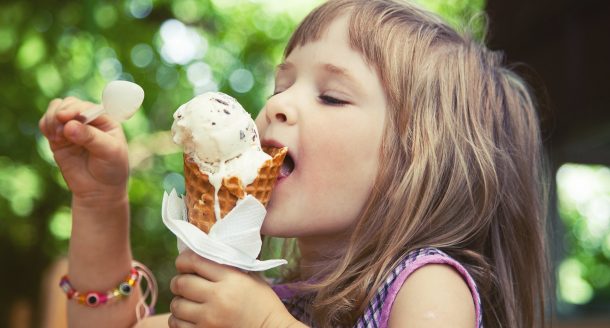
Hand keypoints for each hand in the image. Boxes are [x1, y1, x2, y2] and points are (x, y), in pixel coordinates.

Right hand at [39, 97, 128, 202]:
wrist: (100, 190)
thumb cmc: (111, 169)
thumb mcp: (109, 152)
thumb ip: (91, 138)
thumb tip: (69, 126)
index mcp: (106, 119)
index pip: (89, 106)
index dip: (76, 109)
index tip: (65, 117)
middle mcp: (89, 119)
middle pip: (70, 104)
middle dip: (61, 113)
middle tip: (59, 131)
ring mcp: (72, 127)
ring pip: (56, 110)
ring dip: (52, 119)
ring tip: (57, 137)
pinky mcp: (59, 137)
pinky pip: (47, 123)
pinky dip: (45, 126)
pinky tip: (53, 138)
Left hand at [169, 250, 298, 327]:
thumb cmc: (263, 303)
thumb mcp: (250, 278)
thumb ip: (227, 266)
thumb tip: (202, 255)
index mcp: (231, 279)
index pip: (195, 261)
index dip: (184, 260)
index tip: (184, 263)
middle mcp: (218, 298)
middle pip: (181, 283)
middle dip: (179, 281)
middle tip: (184, 282)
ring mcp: (209, 319)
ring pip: (176, 305)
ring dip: (179, 301)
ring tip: (187, 301)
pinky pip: (177, 324)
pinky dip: (178, 319)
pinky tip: (188, 316)